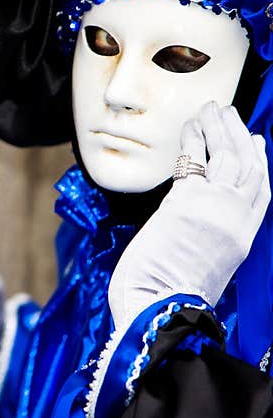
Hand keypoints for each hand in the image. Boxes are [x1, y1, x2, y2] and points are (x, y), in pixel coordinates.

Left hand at [108, 102, 270, 329]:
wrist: (156, 309)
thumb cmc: (168, 296)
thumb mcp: (204, 266)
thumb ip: (207, 240)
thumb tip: (193, 223)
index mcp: (243, 239)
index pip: (261, 192)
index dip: (260, 163)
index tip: (256, 141)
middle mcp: (235, 220)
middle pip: (248, 167)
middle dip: (239, 135)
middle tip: (229, 113)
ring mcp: (215, 208)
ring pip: (226, 156)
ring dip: (218, 128)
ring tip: (210, 109)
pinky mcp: (188, 201)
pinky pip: (196, 158)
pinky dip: (193, 138)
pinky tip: (189, 125)